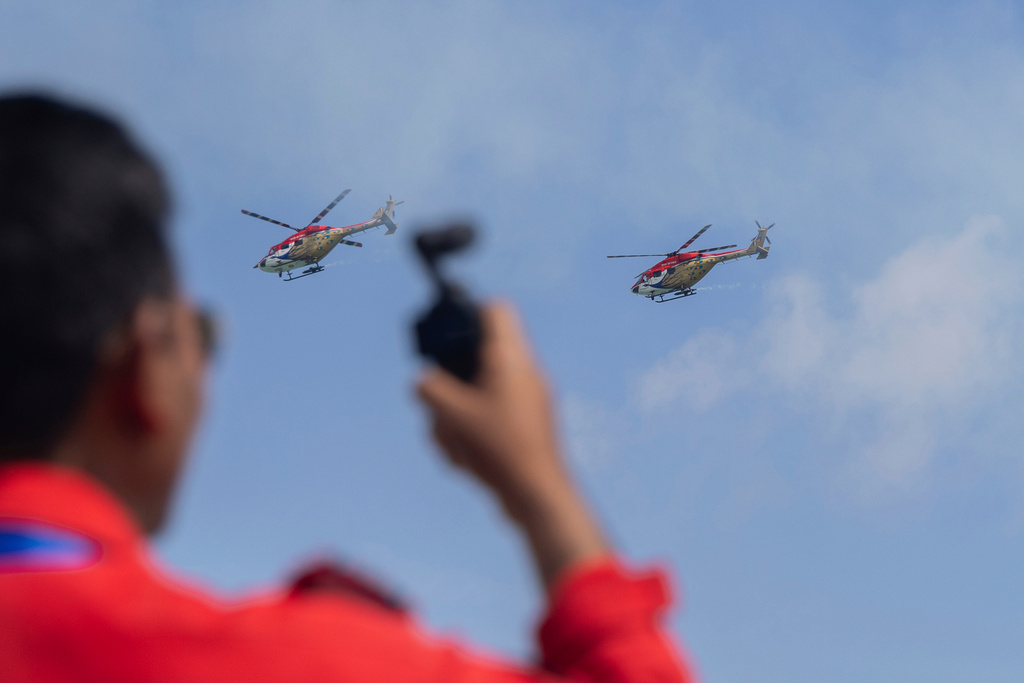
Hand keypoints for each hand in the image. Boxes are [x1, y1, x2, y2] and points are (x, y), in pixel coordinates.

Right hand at [417, 302, 607, 589]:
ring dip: (458, 417)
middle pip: (477, 359)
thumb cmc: (501, 450)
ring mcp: (528, 402)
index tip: (445, 335)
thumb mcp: (452, 415)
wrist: (537, 496)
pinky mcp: (525, 428)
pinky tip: (466, 462)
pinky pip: (490, 421)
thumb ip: (430, 389)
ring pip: (479, 395)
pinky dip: (473, 437)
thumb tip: (422, 382)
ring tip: (453, 443)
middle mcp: (524, 374)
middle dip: (450, 385)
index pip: (494, 311)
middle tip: (440, 406)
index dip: (466, 314)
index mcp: (510, 359)